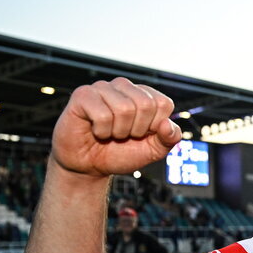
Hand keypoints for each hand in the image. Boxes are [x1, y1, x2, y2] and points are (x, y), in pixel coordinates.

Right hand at [51, 77, 180, 176]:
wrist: (90, 166)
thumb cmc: (121, 154)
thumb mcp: (153, 150)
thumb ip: (169, 138)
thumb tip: (168, 124)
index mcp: (144, 95)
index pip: (164, 104)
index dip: (154, 127)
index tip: (141, 134)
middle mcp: (124, 86)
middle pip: (146, 104)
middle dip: (136, 130)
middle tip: (123, 135)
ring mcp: (102, 88)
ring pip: (124, 109)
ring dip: (118, 131)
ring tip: (110, 133)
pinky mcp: (83, 95)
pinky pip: (102, 115)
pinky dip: (102, 131)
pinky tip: (96, 131)